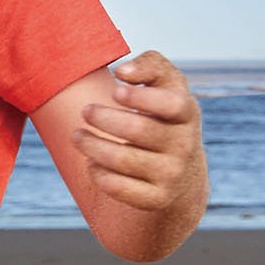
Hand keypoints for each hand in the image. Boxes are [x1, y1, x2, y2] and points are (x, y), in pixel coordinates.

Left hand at [76, 50, 205, 214]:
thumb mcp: (167, 86)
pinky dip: (98, 174)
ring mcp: (172, 175)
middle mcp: (186, 145)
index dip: (142, 98)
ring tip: (77, 136)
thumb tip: (123, 72)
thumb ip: (150, 65)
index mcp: (188, 113)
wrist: (182, 173)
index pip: (172, 104)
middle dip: (103, 119)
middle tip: (85, 111)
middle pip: (138, 131)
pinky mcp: (157, 199)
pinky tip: (92, 162)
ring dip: (91, 145)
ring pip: (122, 159)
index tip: (115, 91)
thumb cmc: (164, 116)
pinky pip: (119, 188)